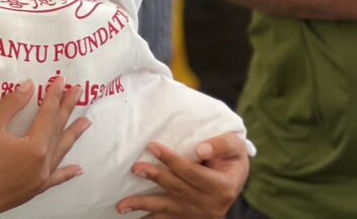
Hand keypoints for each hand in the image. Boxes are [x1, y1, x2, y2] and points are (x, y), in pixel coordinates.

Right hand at [0, 77, 89, 218]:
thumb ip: (11, 105)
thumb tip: (29, 86)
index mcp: (34, 148)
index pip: (47, 115)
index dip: (54, 96)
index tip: (61, 80)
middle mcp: (41, 166)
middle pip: (57, 131)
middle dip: (67, 110)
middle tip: (78, 92)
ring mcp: (38, 181)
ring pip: (59, 153)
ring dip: (71, 136)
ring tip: (86, 123)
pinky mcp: (30, 192)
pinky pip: (54, 180)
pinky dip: (66, 173)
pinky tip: (77, 169)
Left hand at [115, 134, 248, 217]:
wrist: (235, 179)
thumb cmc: (231, 157)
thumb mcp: (234, 146)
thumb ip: (221, 144)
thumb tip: (200, 149)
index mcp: (223, 187)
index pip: (192, 172)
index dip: (171, 160)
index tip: (152, 146)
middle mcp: (212, 205)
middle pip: (177, 189)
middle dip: (155, 178)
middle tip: (135, 168)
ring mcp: (199, 215)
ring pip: (167, 209)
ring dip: (143, 206)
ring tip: (121, 205)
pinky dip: (150, 217)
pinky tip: (133, 217)